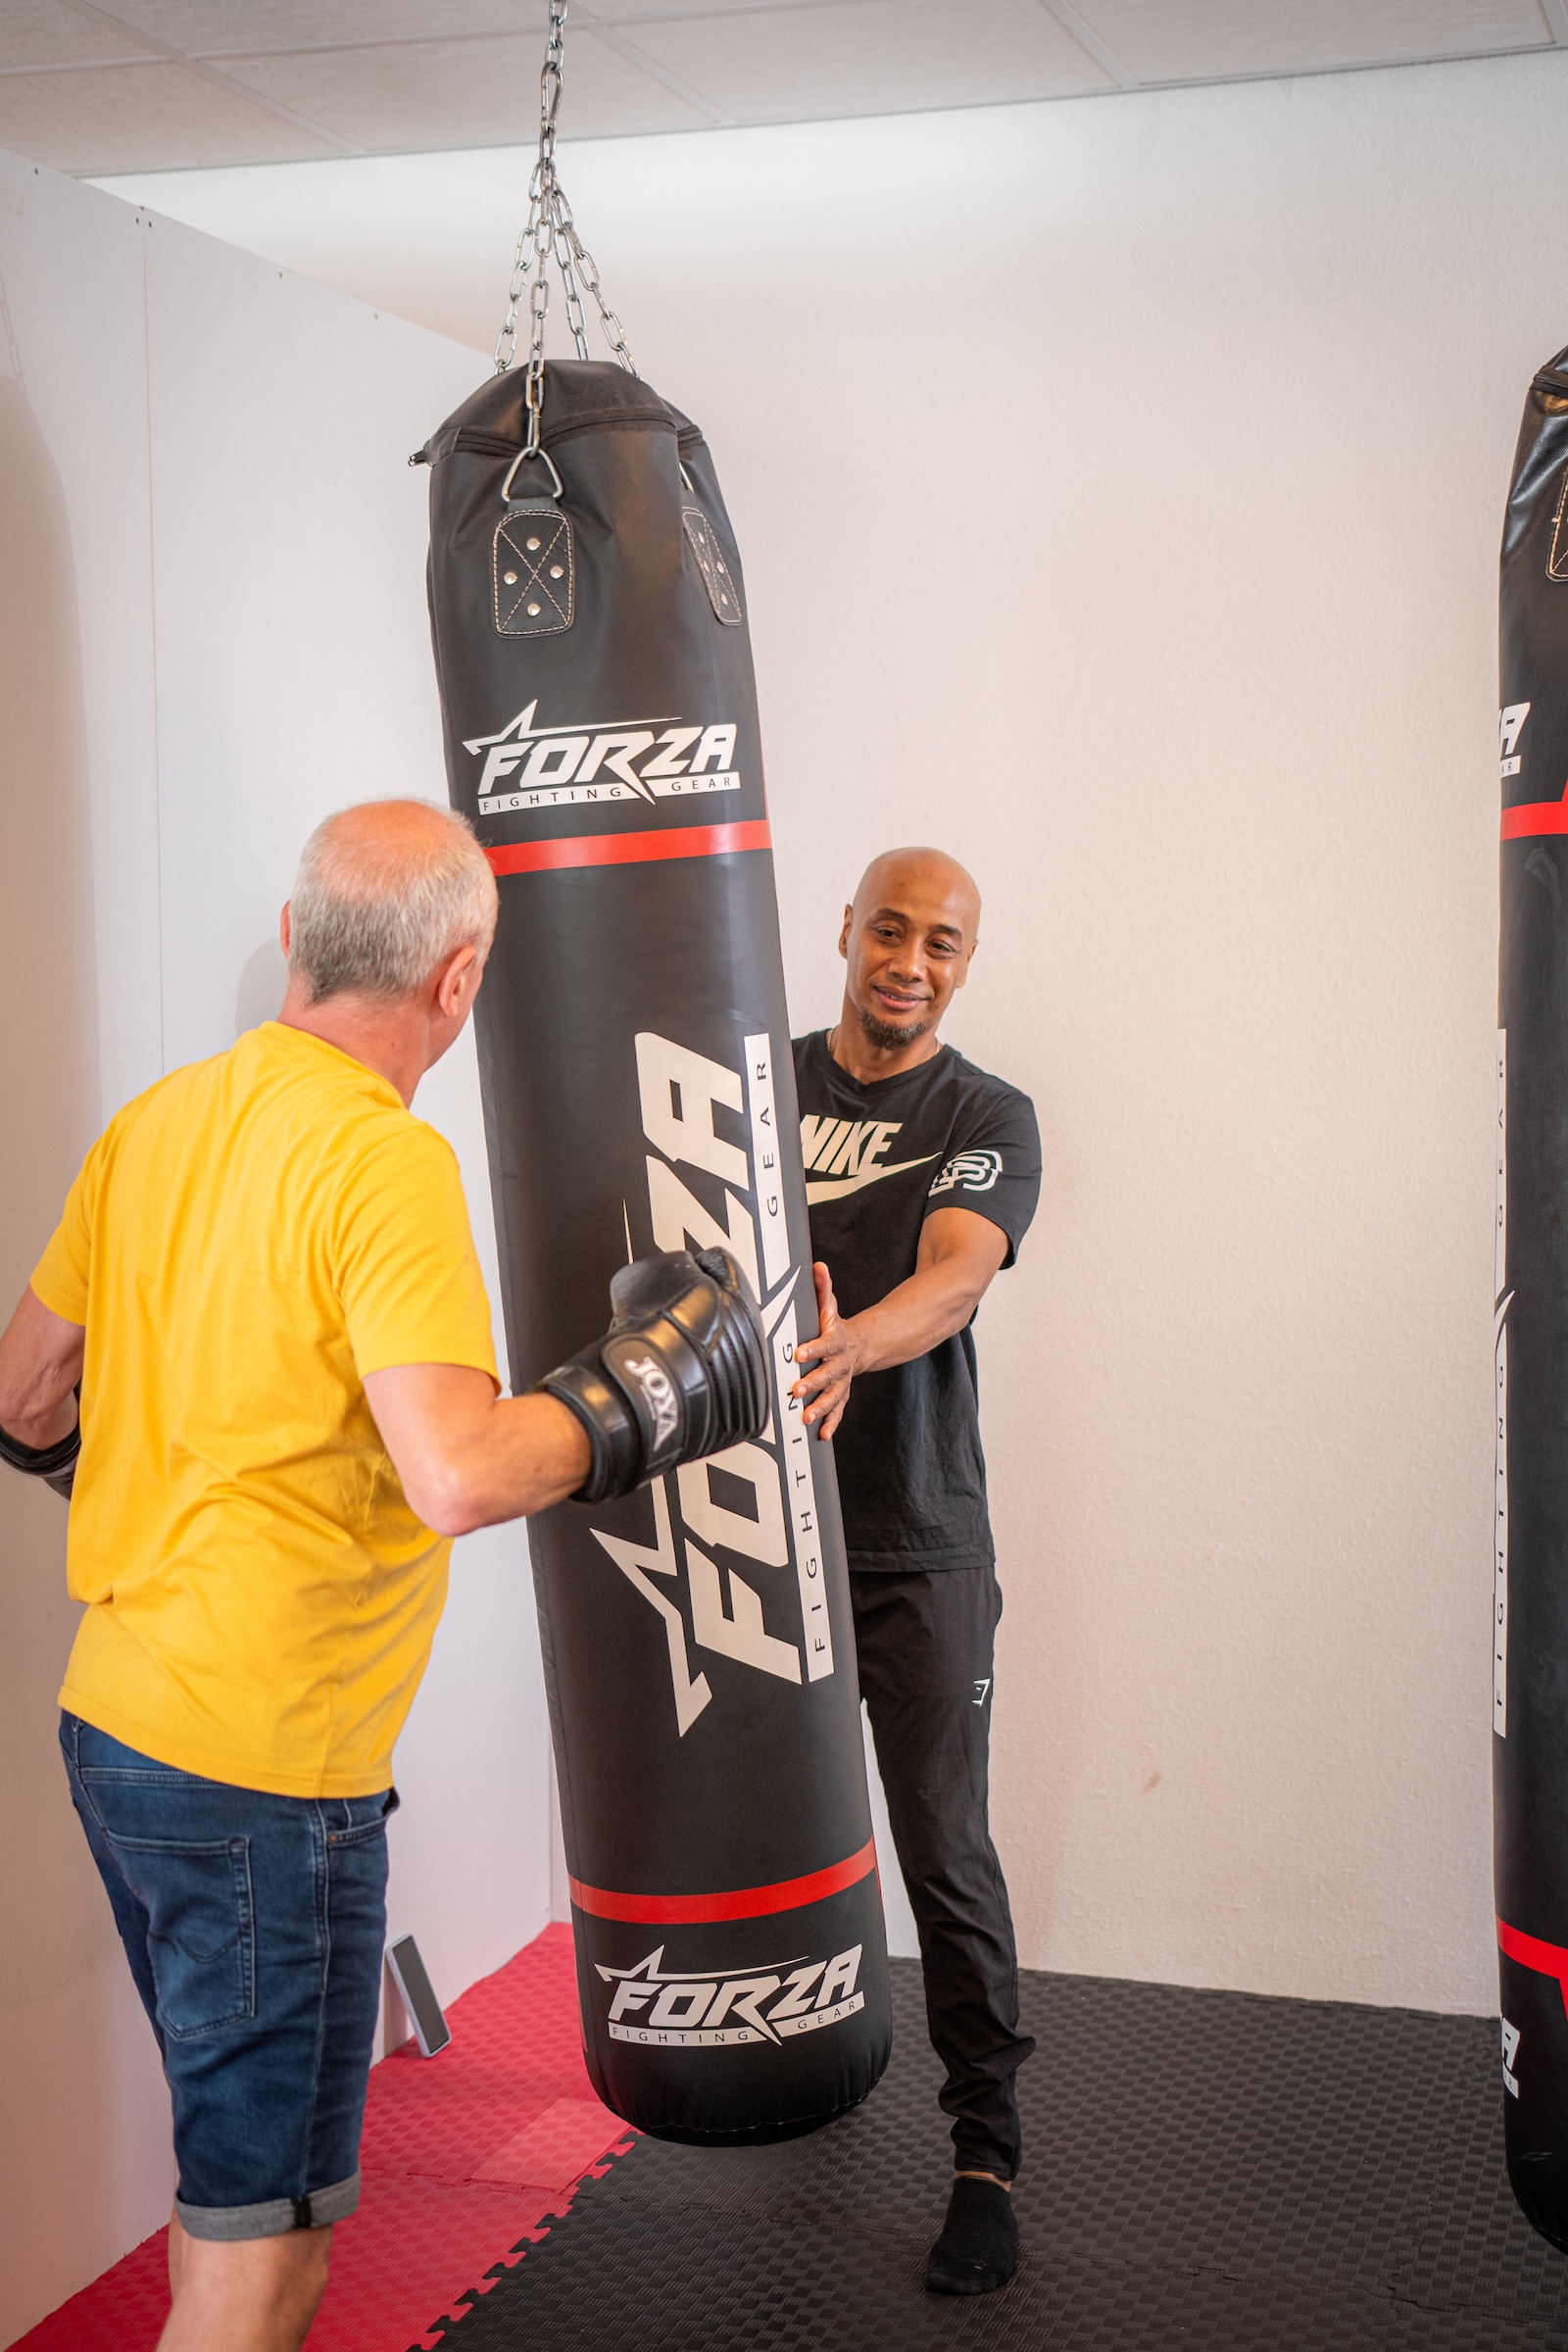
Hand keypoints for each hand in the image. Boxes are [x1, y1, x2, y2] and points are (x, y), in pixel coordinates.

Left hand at [790, 1261, 859, 1439]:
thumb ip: (822, 1287)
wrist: (861, 1346)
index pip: (824, 1344)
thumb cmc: (836, 1326)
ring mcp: (842, 1381)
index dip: (813, 1348)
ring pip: (833, 1396)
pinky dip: (832, 1422)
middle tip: (796, 1390)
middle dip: (812, 1383)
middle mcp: (840, 1363)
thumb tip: (817, 1265)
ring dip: (821, 1408)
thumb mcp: (829, 1306)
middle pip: (827, 1374)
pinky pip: (838, 1410)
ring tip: (807, 1417)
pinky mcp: (842, 1394)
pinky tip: (823, 1435)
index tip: (798, 1353)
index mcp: (835, 1341)